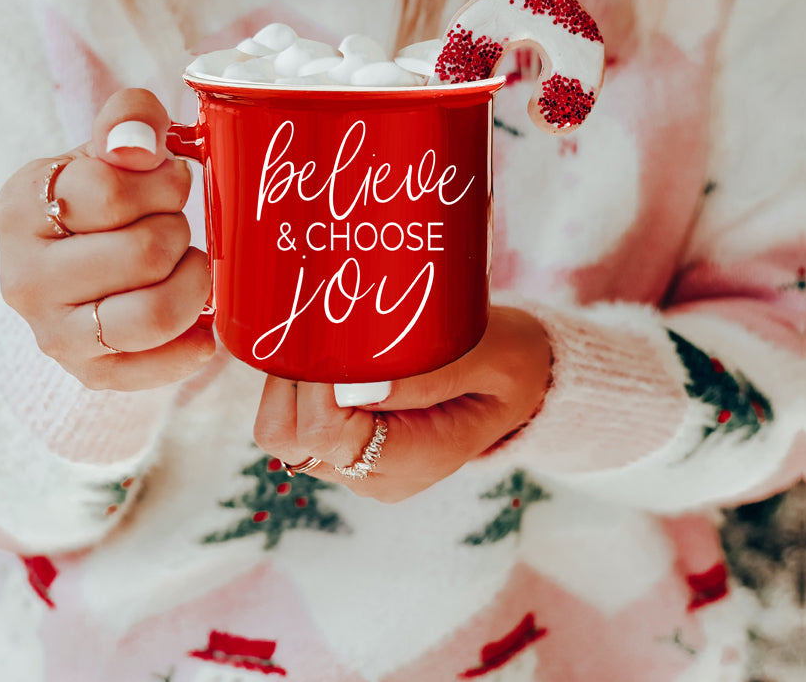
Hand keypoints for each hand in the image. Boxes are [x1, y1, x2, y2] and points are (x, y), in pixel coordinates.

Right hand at [0, 89, 214, 390]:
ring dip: (193, 283)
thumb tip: (137, 146)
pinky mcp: (86, 373)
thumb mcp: (108, 145)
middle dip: (179, 229)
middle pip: (143, 253)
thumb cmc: (100, 196)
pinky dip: (194, 344)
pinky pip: (156, 367)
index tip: (167, 181)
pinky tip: (201, 322)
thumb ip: (127, 120)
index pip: (109, 190)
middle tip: (175, 224)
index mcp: (20, 207)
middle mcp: (23, 277)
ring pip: (152, 314)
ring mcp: (52, 332)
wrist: (77, 258)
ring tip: (188, 265)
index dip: (161, 182)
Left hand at [253, 307, 551, 500]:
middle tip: (317, 330)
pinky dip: (299, 384)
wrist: (522, 383)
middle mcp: (375, 475)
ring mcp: (358, 465)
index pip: (327, 435)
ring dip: (290, 380)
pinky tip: (328, 351)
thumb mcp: (488, 357)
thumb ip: (430, 374)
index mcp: (414, 460)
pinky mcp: (348, 445)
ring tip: (324, 337)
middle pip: (290, 440)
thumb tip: (357, 384)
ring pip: (283, 431)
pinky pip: (298, 420)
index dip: (315, 384)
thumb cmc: (510, 362)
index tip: (329, 335)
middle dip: (289, 380)